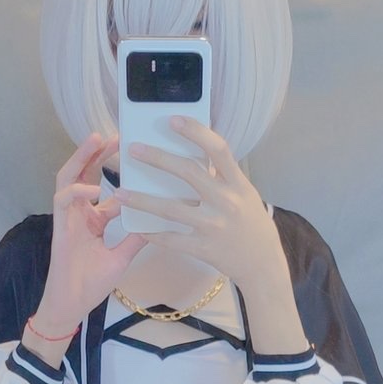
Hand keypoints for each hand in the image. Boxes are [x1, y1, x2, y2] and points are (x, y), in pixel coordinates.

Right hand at [39, 130, 147, 330]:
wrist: (72, 304)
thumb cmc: (92, 283)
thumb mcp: (122, 257)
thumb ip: (135, 238)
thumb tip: (159, 223)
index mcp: (94, 218)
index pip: (106, 186)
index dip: (120, 170)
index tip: (138, 155)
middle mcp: (80, 213)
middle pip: (86, 172)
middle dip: (99, 151)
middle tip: (118, 134)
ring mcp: (68, 218)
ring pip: (69, 176)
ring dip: (82, 157)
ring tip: (97, 139)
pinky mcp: (59, 227)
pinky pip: (63, 200)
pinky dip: (77, 192)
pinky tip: (94, 189)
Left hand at [115, 118, 283, 290]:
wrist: (263, 264)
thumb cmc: (252, 224)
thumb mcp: (246, 194)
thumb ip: (224, 176)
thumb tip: (198, 152)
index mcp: (237, 184)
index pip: (218, 149)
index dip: (196, 132)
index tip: (173, 119)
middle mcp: (226, 202)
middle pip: (188, 173)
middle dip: (158, 158)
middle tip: (133, 149)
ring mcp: (213, 227)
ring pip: (171, 210)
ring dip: (142, 200)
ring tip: (119, 192)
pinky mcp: (203, 249)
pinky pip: (172, 240)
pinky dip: (153, 234)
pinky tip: (137, 227)